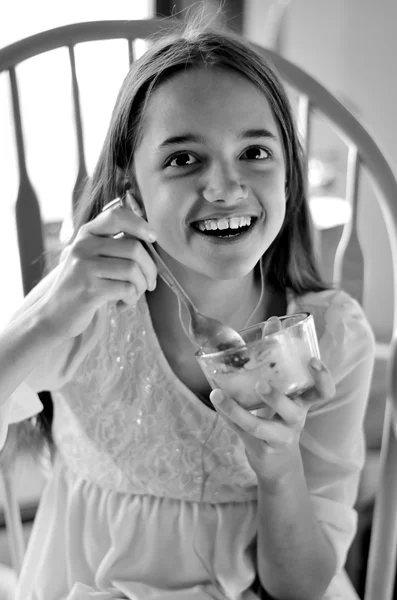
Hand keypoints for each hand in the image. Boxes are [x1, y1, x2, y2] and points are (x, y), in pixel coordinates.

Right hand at [40, 195, 156, 339]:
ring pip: (132, 269)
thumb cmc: (81, 286)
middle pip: (134, 248)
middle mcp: (83, 246)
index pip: (116, 216)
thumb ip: (113, 246)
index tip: (153, 238)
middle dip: (150, 269)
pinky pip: (126, 289)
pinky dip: (131, 299)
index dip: (140, 224)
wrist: (54, 315)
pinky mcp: (89, 290)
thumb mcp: (91, 258)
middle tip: (150, 283)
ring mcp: (84, 267)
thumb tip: (150, 241)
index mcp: (86, 234)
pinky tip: (121, 304)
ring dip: (141, 286)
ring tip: (133, 295)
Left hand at [210, 357, 334, 489]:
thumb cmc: (281, 421)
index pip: (323, 392)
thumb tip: (253, 342)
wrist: (280, 465)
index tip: (312, 361)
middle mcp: (295, 421)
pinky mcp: (261, 449)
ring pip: (257, 426)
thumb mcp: (287, 402)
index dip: (322, 378)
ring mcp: (279, 438)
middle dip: (276, 398)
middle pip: (291, 412)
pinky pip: (240, 432)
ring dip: (235, 410)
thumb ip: (277, 378)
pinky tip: (216, 403)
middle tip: (260, 384)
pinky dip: (226, 416)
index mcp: (303, 404)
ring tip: (217, 394)